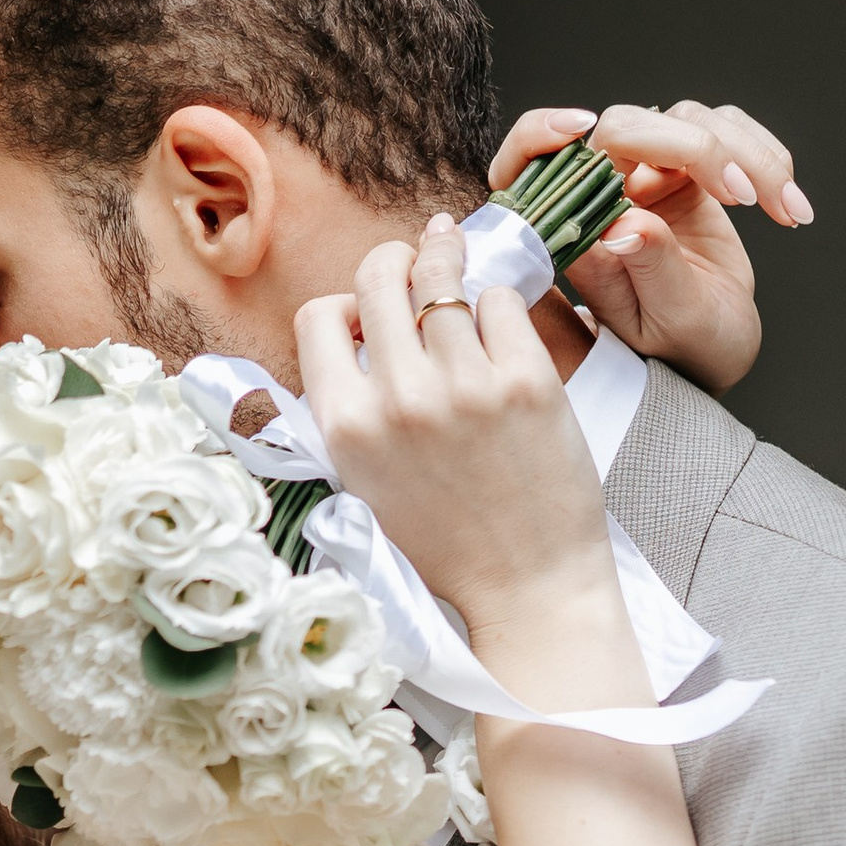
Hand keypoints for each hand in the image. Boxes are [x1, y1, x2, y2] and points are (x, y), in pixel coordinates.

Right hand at [295, 219, 642, 710]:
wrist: (527, 591)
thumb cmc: (447, 548)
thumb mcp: (366, 488)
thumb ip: (350, 415)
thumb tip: (354, 335)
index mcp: (347, 428)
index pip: (318, 316)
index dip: (341, 305)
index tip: (365, 315)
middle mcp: (399, 399)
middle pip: (378, 275)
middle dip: (393, 259)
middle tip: (413, 261)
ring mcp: (465, 385)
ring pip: (443, 275)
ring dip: (448, 260)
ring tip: (455, 254)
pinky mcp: (526, 380)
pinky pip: (502, 301)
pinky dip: (498, 303)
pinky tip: (500, 325)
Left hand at [490, 100, 811, 396]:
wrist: (717, 354)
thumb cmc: (680, 352)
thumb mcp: (667, 321)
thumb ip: (648, 270)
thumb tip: (624, 222)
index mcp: (577, 234)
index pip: (541, 165)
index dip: (541, 131)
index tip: (578, 126)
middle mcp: (605, 197)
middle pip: (630, 125)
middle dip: (696, 148)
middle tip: (743, 196)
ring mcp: (649, 175)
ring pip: (690, 120)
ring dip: (748, 156)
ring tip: (784, 211)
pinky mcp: (690, 168)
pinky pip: (727, 130)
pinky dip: (767, 158)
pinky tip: (788, 207)